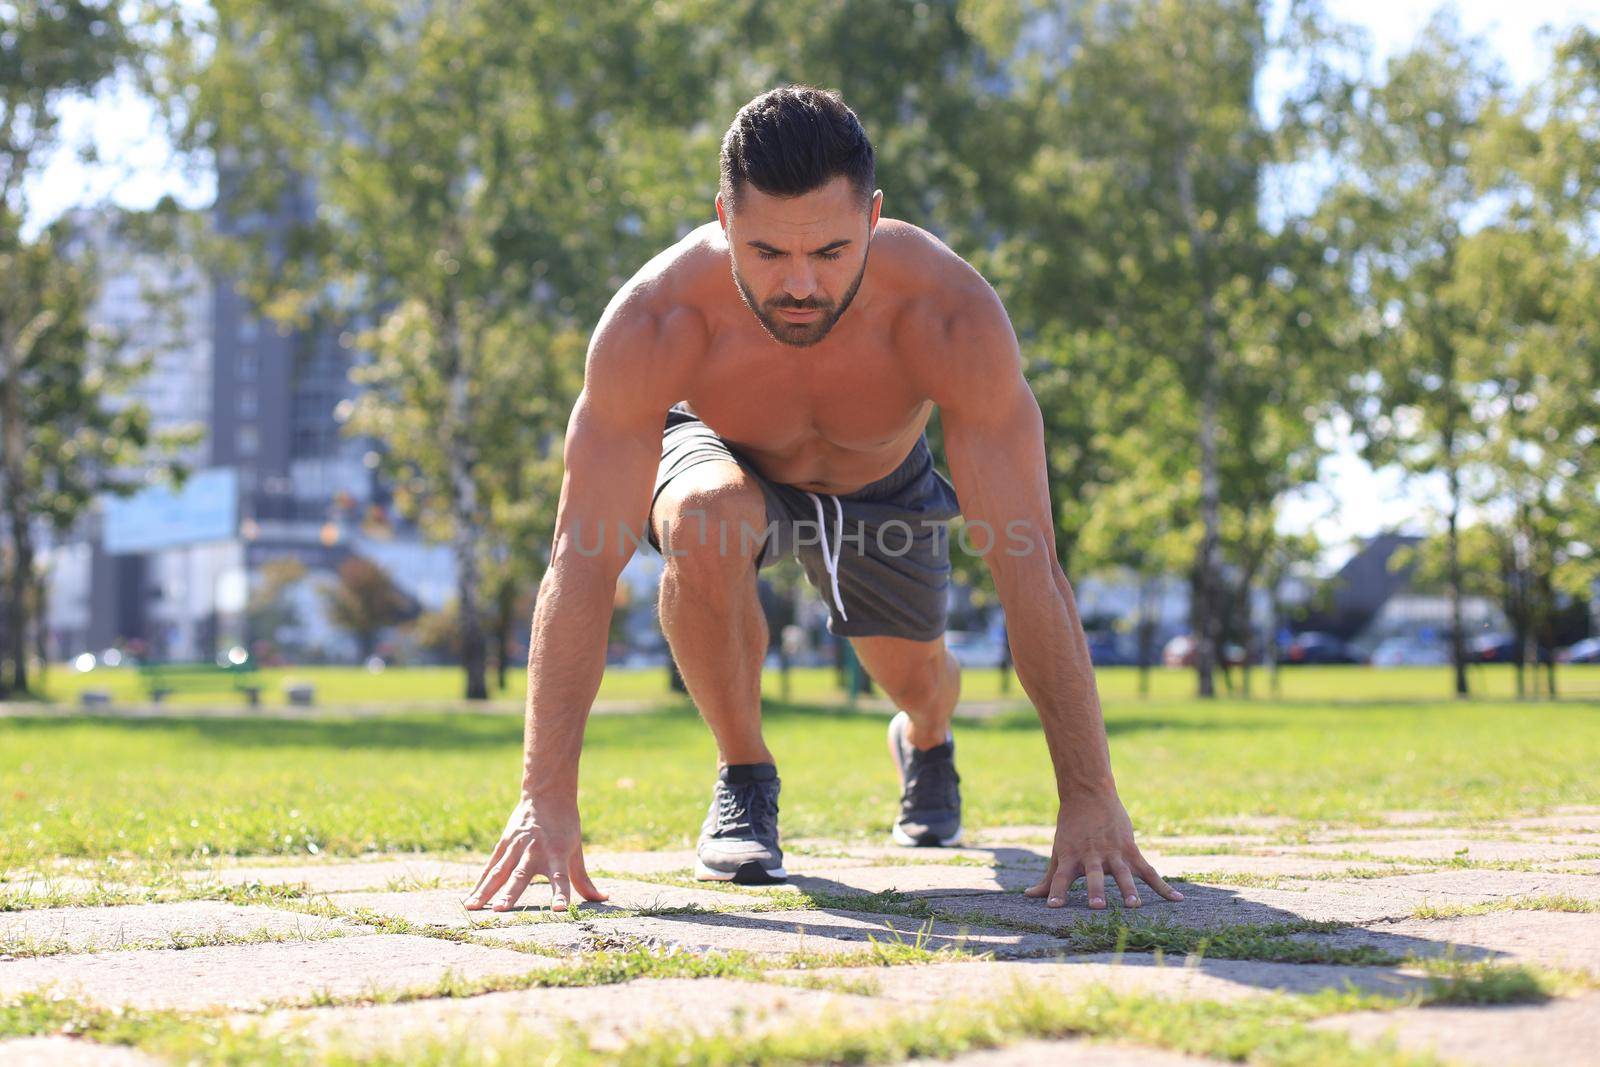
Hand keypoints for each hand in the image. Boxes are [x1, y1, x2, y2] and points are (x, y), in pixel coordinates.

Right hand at [464, 794, 607, 911]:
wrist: (547, 794)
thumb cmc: (565, 826)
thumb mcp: (576, 850)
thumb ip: (583, 879)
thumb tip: (603, 898)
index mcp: (557, 854)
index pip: (561, 878)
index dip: (560, 893)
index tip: (559, 909)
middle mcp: (535, 851)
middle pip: (521, 875)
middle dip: (510, 892)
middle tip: (500, 910)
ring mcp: (516, 847)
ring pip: (499, 871)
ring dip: (486, 890)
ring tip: (473, 907)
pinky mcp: (503, 844)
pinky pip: (490, 866)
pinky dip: (480, 882)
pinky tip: (470, 899)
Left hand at [1024, 793, 1182, 909]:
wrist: (1089, 795)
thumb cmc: (1071, 829)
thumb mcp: (1059, 852)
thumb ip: (1049, 879)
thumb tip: (1029, 896)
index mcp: (1071, 857)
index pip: (1061, 877)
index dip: (1057, 892)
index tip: (1053, 907)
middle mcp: (1091, 856)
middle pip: (1094, 875)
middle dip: (1096, 890)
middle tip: (1097, 906)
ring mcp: (1113, 853)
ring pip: (1122, 874)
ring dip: (1128, 889)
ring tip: (1133, 905)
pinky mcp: (1130, 850)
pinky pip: (1149, 871)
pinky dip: (1163, 886)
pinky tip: (1177, 899)